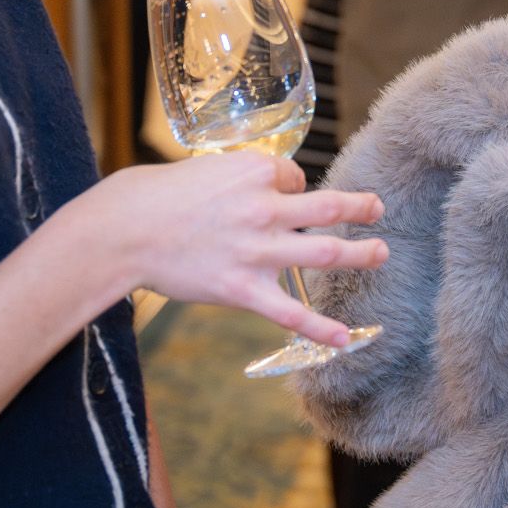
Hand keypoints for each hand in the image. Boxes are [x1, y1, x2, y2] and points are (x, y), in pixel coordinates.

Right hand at [77, 153, 387, 346]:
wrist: (126, 229)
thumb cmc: (162, 195)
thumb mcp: (210, 168)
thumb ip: (247, 176)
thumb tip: (281, 184)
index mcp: (256, 171)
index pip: (296, 177)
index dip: (294, 186)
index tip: (287, 194)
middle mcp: (264, 207)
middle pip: (329, 207)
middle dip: (361, 208)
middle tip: (378, 209)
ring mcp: (257, 250)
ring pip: (324, 252)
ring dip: (360, 254)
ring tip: (381, 253)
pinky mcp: (243, 289)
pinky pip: (290, 313)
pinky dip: (320, 328)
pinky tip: (343, 339)